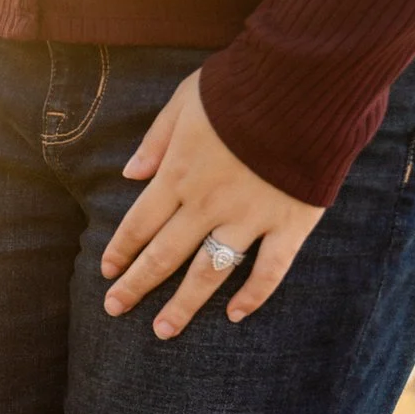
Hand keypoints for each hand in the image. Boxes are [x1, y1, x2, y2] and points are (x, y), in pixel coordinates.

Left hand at [101, 70, 324, 338]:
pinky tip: (236, 315)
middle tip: (115, 309)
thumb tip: (129, 174)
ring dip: (183, 305)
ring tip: (163, 331)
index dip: (120, 250)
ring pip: (208, 272)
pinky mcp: (291, 222)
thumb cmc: (244, 85)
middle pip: (163, 255)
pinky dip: (254, 295)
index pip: (138, 223)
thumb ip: (157, 139)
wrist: (307, 82)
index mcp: (179, 174)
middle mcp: (208, 203)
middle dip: (136, 285)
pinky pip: (270, 269)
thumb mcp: (187, 100)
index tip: (107, 272)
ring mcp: (250, 216)